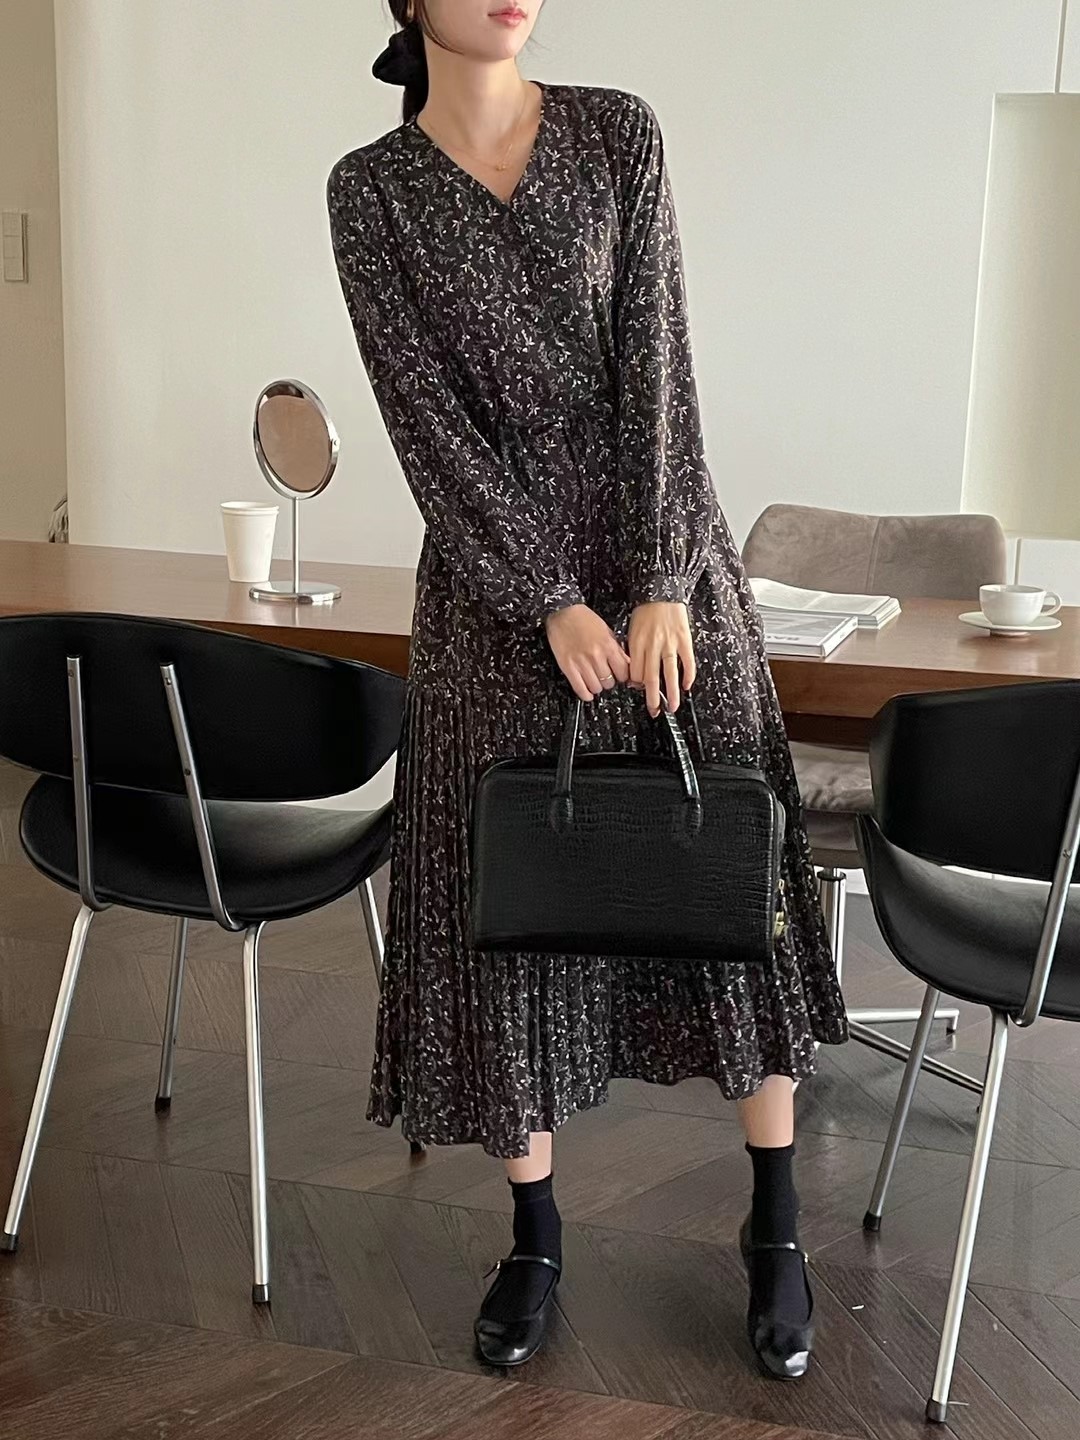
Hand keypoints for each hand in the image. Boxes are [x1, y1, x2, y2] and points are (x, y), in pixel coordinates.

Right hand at [545, 604, 630, 702]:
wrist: (563, 612)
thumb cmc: (584, 619)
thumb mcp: (606, 630)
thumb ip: (616, 649)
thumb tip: (625, 664)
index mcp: (608, 646)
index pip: (623, 672)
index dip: (622, 676)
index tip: (620, 676)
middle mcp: (596, 656)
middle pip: (610, 682)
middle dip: (609, 681)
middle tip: (606, 677)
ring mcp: (581, 663)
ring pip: (596, 688)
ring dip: (597, 687)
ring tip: (595, 681)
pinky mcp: (568, 667)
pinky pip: (580, 688)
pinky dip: (585, 694)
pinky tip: (587, 693)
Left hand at [628, 602, 695, 716]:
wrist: (661, 590)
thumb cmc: (645, 610)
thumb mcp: (632, 630)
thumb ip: (634, 652)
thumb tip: (636, 674)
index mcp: (637, 644)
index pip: (636, 673)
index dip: (637, 685)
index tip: (640, 690)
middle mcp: (653, 646)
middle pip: (651, 678)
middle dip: (653, 699)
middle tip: (654, 711)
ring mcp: (670, 644)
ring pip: (669, 674)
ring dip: (671, 693)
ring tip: (672, 707)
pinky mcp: (684, 640)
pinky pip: (687, 662)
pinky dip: (688, 675)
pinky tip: (687, 685)